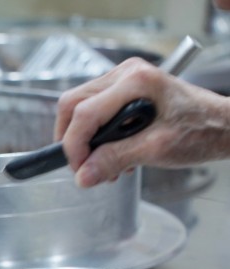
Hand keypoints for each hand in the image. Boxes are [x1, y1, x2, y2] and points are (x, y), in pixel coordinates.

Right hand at [54, 57, 229, 186]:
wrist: (223, 125)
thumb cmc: (202, 130)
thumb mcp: (156, 149)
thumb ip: (115, 159)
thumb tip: (83, 175)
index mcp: (136, 82)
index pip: (83, 113)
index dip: (74, 146)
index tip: (80, 170)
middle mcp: (126, 73)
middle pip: (73, 105)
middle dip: (73, 140)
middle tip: (85, 166)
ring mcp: (125, 79)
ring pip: (79, 107)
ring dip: (85, 139)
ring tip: (105, 162)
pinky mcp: (125, 88)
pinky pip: (94, 109)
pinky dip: (96, 134)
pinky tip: (114, 150)